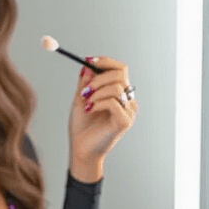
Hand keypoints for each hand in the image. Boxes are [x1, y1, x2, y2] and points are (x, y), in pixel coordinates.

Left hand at [68, 56, 137, 181]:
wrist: (80, 148)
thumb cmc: (82, 126)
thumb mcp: (80, 98)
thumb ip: (85, 82)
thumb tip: (88, 65)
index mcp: (118, 93)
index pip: (120, 69)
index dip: (106, 62)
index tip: (89, 60)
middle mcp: (127, 100)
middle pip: (121, 74)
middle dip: (99, 78)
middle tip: (84, 89)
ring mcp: (128, 111)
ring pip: (117, 88)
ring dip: (97, 91)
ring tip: (85, 101)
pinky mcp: (125, 121)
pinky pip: (113, 103)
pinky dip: (98, 103)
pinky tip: (89, 109)